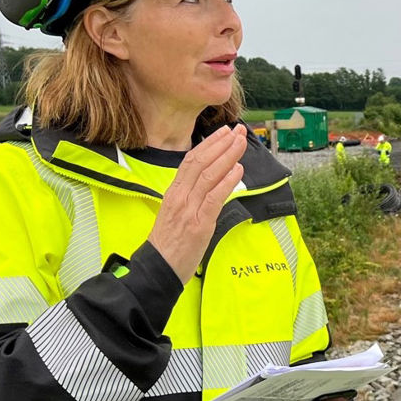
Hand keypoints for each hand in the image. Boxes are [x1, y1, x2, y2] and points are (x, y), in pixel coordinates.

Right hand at [148, 125, 246, 283]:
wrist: (157, 269)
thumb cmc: (168, 245)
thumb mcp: (175, 214)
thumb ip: (190, 198)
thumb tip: (210, 185)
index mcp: (173, 192)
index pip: (191, 160)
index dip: (210, 144)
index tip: (225, 132)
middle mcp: (179, 197)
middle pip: (201, 162)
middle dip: (222, 144)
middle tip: (239, 130)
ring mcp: (188, 209)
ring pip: (209, 175)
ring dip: (228, 156)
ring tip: (242, 143)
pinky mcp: (199, 224)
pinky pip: (215, 198)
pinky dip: (228, 181)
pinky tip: (238, 170)